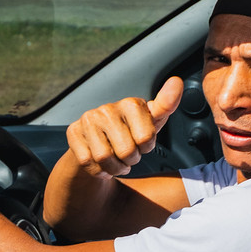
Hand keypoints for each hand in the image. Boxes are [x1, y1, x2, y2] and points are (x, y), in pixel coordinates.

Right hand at [65, 77, 181, 178]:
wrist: (101, 142)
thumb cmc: (130, 132)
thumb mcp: (151, 121)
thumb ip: (166, 104)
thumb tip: (177, 81)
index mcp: (131, 104)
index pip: (146, 139)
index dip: (146, 148)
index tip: (141, 141)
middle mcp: (107, 108)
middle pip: (126, 151)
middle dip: (130, 161)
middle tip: (128, 155)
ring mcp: (88, 119)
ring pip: (105, 158)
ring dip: (114, 168)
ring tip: (115, 160)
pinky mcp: (73, 132)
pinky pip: (87, 162)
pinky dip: (97, 170)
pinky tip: (100, 162)